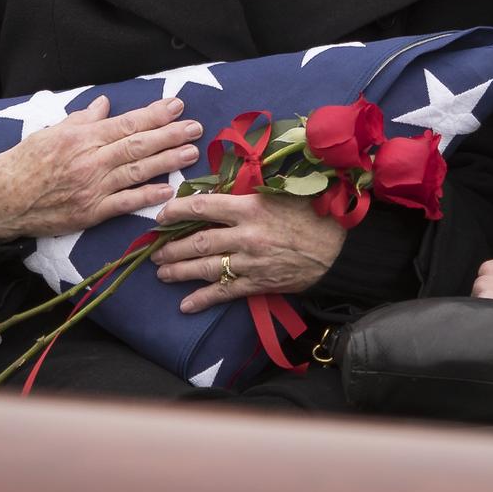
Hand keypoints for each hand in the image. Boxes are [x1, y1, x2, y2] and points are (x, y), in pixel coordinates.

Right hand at [0, 95, 202, 240]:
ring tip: (190, 153)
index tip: (177, 106)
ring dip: (167, 162)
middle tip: (195, 127)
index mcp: (82, 137)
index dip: (154, 114)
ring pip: (136, 172)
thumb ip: (82, 119)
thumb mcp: (51, 132)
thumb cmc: (25, 162)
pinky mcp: (90, 212)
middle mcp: (90, 160)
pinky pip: (124, 203)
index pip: (126, 123)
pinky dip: (147, 197)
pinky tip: (168, 190)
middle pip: (138, 145)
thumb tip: (106, 104)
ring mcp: (92, 187)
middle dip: (170, 135)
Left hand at [150, 192, 345, 312]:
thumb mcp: (282, 192)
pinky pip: (224, 292)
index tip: (161, 215)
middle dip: (171, 247)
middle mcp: (246, 235)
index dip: (176, 210)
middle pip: (198, 241)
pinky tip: (186, 305)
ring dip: (179, 271)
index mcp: (250, 207)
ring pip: (205, 268)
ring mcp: (250, 262)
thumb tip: (222, 186)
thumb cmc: (312, 214)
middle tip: (154, 250)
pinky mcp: (258, 283)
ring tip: (162, 272)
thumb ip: (251, 190)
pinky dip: (203, 300)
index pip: (203, 206)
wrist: (338, 250)